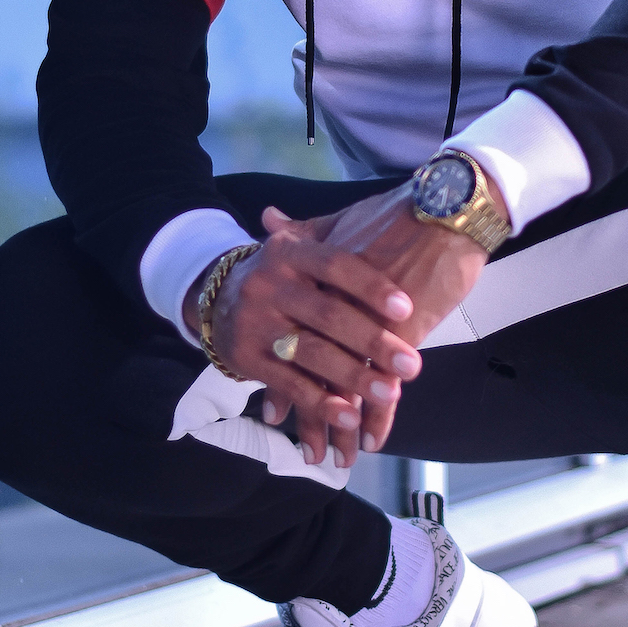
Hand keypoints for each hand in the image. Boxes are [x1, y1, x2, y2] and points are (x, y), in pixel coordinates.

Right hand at [183, 216, 421, 470]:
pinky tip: (351, 415)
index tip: (407, 309)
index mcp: (288, 252)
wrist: (216, 296)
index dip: (371, 287)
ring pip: (311, 353)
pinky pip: (289, 383)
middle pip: (327, 315)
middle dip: (373, 342)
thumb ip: (339, 234)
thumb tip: (397, 211)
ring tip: (390, 393)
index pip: (335, 265)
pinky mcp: (246, 358)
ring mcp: (255, 323)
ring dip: (353, 377)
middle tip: (411, 366)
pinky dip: (320, 403)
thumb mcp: (301, 246)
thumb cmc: (283, 273)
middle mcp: (268, 284)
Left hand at [275, 167, 505, 459]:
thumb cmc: (396, 213)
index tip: (274, 408)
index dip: (281, 379)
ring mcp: (364, 326)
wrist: (445, 210)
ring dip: (341, 427)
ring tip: (336, 458)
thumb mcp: (340, 218)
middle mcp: (331, 309)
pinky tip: (370, 441)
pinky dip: (376, 418)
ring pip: (343, 388)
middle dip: (310, 416)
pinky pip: (382, 387)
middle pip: (312, 374)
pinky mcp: (400, 337)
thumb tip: (269, 218)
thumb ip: (302, 230)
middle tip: (307, 450)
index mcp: (314, 284)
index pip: (290, 342)